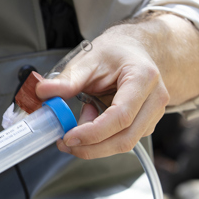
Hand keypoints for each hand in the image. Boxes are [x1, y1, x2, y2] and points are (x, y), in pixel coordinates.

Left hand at [34, 12, 198, 159]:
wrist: (133, 50)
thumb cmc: (115, 53)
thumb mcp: (88, 60)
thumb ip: (67, 80)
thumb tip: (43, 92)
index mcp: (142, 78)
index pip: (121, 116)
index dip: (94, 133)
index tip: (69, 137)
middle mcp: (155, 98)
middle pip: (126, 138)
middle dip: (92, 147)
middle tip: (65, 143)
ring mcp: (154, 113)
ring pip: (126, 143)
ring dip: (96, 142)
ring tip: (78, 120)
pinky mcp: (146, 123)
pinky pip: (124, 139)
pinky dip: (102, 138)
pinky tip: (91, 118)